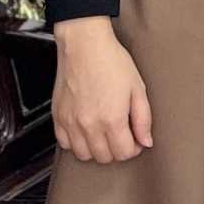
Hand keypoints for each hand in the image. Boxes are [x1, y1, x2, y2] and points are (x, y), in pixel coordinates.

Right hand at [51, 15, 152, 162]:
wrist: (85, 46)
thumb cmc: (112, 62)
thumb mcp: (138, 88)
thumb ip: (143, 119)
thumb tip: (145, 141)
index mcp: (112, 118)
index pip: (123, 153)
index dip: (133, 149)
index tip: (135, 140)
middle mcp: (89, 124)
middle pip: (104, 157)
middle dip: (117, 149)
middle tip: (122, 135)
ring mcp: (70, 122)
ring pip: (83, 154)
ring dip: (96, 149)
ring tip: (104, 133)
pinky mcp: (58, 117)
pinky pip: (65, 143)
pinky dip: (76, 142)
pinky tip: (86, 129)